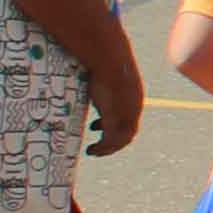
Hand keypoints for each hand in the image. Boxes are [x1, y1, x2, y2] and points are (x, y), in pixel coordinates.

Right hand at [79, 38, 145, 157]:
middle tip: (99, 146)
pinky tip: (91, 150)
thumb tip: (78, 67)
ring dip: (108, 148)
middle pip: (127, 131)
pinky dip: (104, 149)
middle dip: (114, 140)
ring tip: (93, 151)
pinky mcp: (119, 120)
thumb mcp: (102, 72)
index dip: (114, 124)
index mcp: (131, 97)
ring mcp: (128, 114)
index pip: (127, 116)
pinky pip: (113, 141)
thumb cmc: (103, 61)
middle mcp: (133, 108)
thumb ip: (94, 77)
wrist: (111, 61)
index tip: (97, 126)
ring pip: (122, 139)